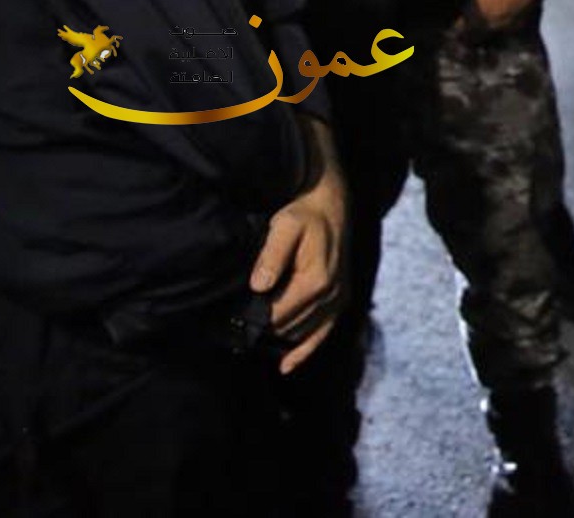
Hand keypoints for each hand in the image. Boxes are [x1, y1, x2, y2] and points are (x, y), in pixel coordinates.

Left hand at [250, 118, 345, 373]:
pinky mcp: (340, 303)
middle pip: (289, 326)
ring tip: (252, 339)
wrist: (332, 205)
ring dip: (280, 339)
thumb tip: (257, 286)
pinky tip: (286, 366)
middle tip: (236, 329)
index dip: (256, 318)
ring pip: (303, 333)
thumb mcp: (284, 226)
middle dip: (264, 328)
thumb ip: (272, 256)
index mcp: (316, 281)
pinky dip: (304, 352)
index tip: (233, 320)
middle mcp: (331, 297)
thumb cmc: (305, 214)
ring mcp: (338, 303)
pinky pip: (322, 336)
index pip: (279, 312)